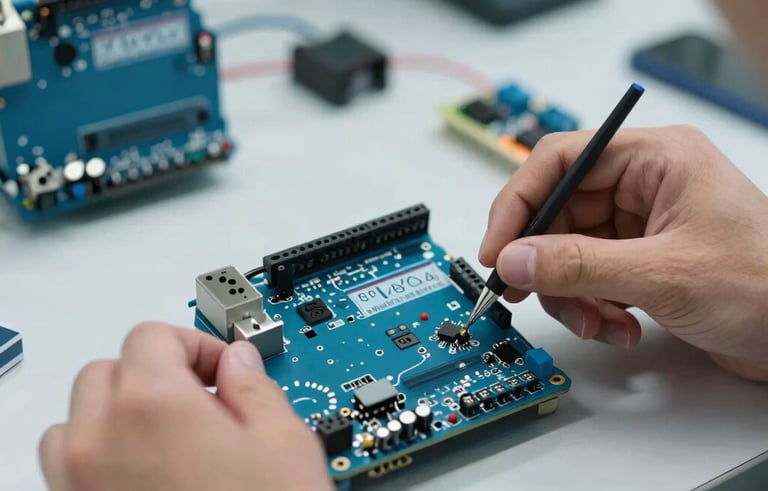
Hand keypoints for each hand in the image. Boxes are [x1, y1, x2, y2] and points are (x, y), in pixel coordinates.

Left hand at [39, 323, 333, 490]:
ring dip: (117, 414)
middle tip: (203, 403)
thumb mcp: (285, 445)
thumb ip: (256, 387)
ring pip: (75, 420)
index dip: (196, 345)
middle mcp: (100, 443)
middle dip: (156, 375)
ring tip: (169, 439)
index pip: (154, 336)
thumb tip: (240, 364)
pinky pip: (68, 469)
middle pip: (108, 371)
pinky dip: (98, 457)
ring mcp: (78, 487)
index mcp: (152, 406)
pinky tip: (147, 478)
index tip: (222, 372)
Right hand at [479, 126, 767, 381]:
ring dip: (572, 294)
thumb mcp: (663, 274)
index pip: (559, 161)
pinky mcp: (641, 259)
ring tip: (598, 322)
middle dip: (546, 262)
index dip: (518, 203)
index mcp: (654, 159)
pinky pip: (589, 276)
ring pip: (568, 251)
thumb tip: (516, 259)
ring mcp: (641, 224)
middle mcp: (643, 185)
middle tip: (526, 293)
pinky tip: (621, 326)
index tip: (497, 247)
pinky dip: (593, 306)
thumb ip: (579, 266)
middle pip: (558, 213)